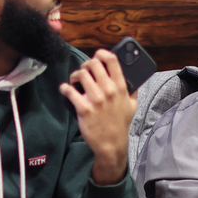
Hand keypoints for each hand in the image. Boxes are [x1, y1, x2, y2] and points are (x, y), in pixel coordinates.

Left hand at [60, 49, 136, 184]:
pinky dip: (65, 88)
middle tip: (84, 72)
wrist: (111, 144)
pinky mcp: (84, 108)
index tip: (97, 56)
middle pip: (93, 64)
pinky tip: (65, 90)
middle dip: (86, 65)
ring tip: (74, 81)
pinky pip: (69, 91)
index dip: (101, 53)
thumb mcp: (132, 105)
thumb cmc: (121, 124)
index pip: (111, 60)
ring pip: (80, 75)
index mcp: (121, 87)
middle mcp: (108, 90)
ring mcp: (96, 99)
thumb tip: (132, 77)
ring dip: (75, 75)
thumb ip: (132, 90)